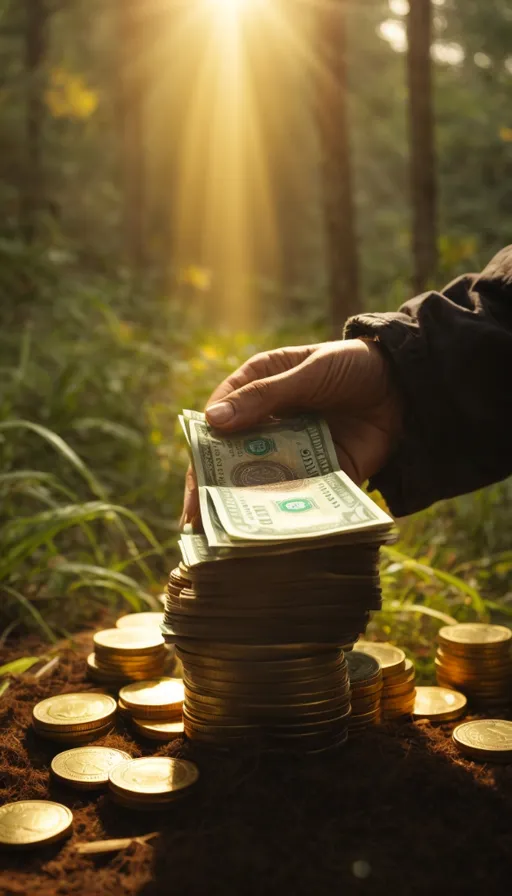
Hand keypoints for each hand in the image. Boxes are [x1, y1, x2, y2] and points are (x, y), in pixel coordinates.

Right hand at [181, 338, 402, 524]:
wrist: (406, 383)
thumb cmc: (351, 364)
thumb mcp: (308, 372)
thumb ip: (264, 396)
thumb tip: (213, 421)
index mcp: (255, 391)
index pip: (216, 425)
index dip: (201, 454)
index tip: (193, 485)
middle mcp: (267, 426)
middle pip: (231, 461)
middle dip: (215, 492)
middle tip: (200, 527)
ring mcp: (293, 453)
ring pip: (262, 484)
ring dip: (247, 509)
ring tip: (229, 542)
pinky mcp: (322, 475)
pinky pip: (299, 498)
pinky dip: (288, 516)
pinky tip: (274, 539)